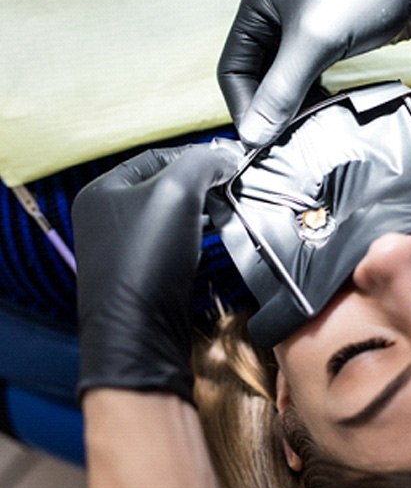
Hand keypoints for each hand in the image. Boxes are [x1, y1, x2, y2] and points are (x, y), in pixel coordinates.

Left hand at [72, 143, 239, 402]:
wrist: (139, 331)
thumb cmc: (147, 256)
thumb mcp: (176, 192)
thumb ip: (200, 163)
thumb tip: (223, 156)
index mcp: (103, 190)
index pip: (156, 156)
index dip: (194, 156)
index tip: (227, 163)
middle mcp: (106, 217)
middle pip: (163, 185)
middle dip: (199, 183)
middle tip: (230, 186)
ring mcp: (122, 248)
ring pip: (170, 215)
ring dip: (200, 209)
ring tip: (227, 208)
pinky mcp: (141, 274)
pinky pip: (171, 242)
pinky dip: (194, 234)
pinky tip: (213, 235)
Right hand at [218, 0, 410, 147]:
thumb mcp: (314, 41)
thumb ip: (280, 91)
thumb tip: (252, 138)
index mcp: (257, 6)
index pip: (232, 70)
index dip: (244, 108)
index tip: (261, 143)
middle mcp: (276, 18)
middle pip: (258, 79)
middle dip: (270, 111)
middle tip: (286, 144)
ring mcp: (306, 31)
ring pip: (286, 83)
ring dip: (293, 109)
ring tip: (308, 134)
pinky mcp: (333, 43)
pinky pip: (311, 80)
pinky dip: (313, 100)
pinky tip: (326, 116)